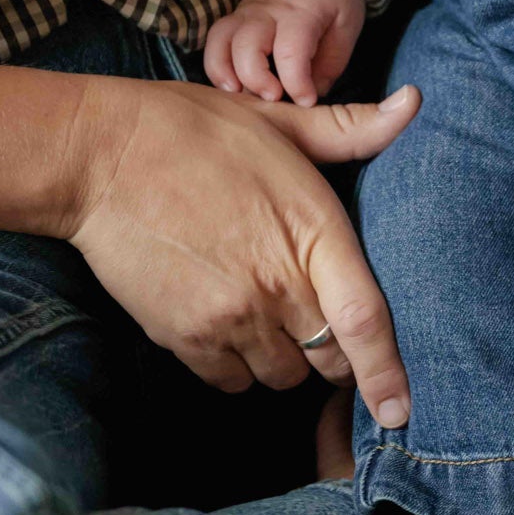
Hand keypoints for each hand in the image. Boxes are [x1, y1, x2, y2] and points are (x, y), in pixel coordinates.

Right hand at [65, 76, 420, 421]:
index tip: (400, 410)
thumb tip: (412, 104)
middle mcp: (277, 284)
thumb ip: (351, 129)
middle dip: (332, 354)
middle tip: (315, 326)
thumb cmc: (195, 131)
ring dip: (282, 360)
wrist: (101, 156)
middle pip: (329, 360)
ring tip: (264, 316)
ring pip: (282, 377)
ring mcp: (230, 316)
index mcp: (314, 231)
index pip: (365, 319)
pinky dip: (236, 369)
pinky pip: (230, 382)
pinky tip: (227, 327)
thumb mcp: (281, 124)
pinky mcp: (185, 336)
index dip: (387, 373)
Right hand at [205, 0, 366, 106]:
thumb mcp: (346, 28)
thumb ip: (330, 65)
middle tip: (273, 98)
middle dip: (255, 79)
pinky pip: (216, 40)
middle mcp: (266, 12)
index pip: (290, 51)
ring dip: (223, 72)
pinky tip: (230, 84)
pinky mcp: (236, 17)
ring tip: (237, 95)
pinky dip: (217, 64)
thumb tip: (309, 97)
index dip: (296, 83)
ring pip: (219, 41)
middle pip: (246, 45)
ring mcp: (246, 12)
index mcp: (301, 14)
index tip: (306, 101)